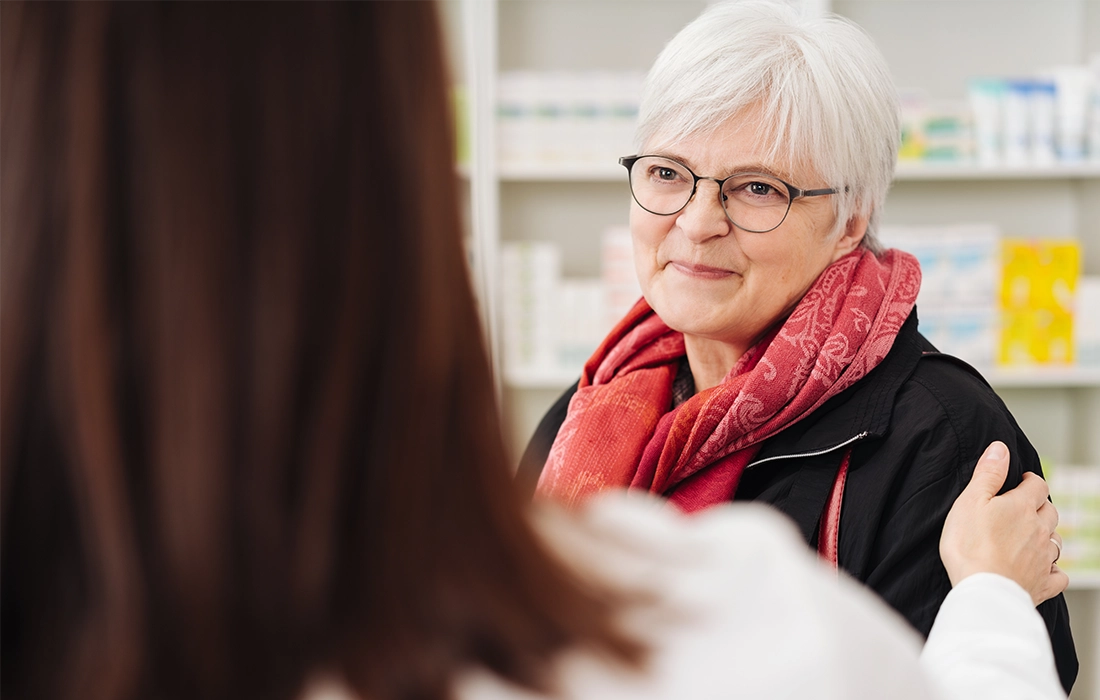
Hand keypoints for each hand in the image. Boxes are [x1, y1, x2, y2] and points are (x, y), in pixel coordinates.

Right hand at [940, 440, 1067, 605]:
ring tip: (1030, 537)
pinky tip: (1043, 569)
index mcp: (1021, 507)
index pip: (1037, 485)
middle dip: (1039, 507)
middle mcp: (1039, 530)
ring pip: (1055, 541)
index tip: (1020, 482)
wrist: (983, 590)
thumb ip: (987, 474)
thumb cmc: (970, 546)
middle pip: (1050, 512)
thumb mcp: (969, 501)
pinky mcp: (1043, 584)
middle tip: (1023, 508)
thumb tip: (1000, 448)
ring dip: (1046, 536)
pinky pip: (1059, 575)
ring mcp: (1044, 558)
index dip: (1030, 481)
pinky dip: (1053, 570)